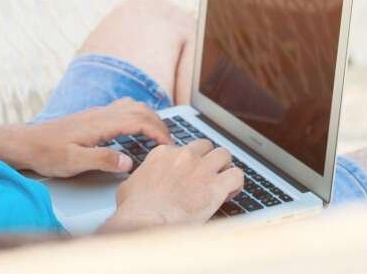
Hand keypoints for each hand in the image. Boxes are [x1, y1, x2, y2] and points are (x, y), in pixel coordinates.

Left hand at [14, 98, 173, 177]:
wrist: (25, 143)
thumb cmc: (47, 153)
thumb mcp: (74, 162)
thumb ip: (102, 160)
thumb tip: (128, 161)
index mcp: (100, 123)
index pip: (138, 121)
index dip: (157, 132)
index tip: (168, 145)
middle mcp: (100, 114)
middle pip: (138, 110)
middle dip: (158, 123)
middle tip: (170, 141)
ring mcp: (95, 114)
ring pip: (130, 106)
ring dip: (148, 116)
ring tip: (158, 132)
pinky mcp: (91, 118)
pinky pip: (121, 109)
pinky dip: (136, 115)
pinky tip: (135, 127)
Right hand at [101, 139, 243, 231]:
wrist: (147, 220)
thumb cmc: (136, 208)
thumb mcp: (129, 186)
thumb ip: (139, 179)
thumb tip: (138, 184)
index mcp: (163, 154)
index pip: (183, 148)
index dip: (188, 163)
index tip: (188, 175)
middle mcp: (185, 156)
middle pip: (206, 146)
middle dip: (208, 159)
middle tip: (207, 174)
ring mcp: (202, 169)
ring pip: (224, 155)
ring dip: (224, 167)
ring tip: (222, 181)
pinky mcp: (216, 186)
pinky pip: (237, 175)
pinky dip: (236, 183)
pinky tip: (230, 192)